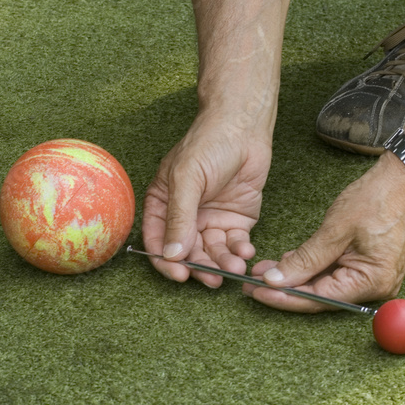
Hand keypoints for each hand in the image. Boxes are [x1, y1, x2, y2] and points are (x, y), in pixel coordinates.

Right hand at [142, 113, 271, 286]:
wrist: (244, 126)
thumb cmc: (208, 143)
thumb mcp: (186, 179)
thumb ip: (179, 218)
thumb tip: (172, 255)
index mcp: (162, 204)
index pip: (158, 241)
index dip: (167, 261)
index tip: (180, 275)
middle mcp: (185, 216)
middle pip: (187, 253)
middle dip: (201, 267)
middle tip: (214, 278)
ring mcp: (210, 220)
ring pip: (212, 252)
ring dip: (223, 262)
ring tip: (236, 266)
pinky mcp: (235, 220)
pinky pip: (234, 244)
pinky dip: (240, 251)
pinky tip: (246, 251)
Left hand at [245, 154, 404, 311]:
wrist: (404, 180)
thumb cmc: (377, 199)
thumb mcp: (334, 230)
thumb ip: (304, 260)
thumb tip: (275, 280)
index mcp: (371, 281)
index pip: (319, 299)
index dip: (284, 297)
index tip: (257, 292)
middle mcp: (374, 288)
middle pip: (320, 298)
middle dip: (285, 290)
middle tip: (250, 284)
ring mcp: (371, 279)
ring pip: (323, 287)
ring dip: (294, 279)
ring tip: (262, 270)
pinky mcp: (366, 269)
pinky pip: (332, 276)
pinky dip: (310, 270)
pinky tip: (286, 262)